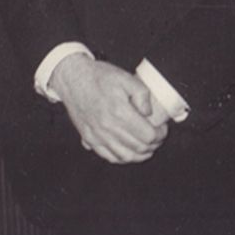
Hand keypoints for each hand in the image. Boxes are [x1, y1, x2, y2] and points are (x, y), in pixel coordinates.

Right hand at [50, 53, 169, 162]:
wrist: (72, 77)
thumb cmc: (99, 76)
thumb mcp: (126, 77)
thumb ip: (142, 94)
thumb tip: (148, 113)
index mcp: (119, 112)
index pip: (149, 135)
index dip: (161, 134)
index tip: (162, 128)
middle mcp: (107, 127)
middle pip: (139, 148)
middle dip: (153, 144)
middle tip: (157, 136)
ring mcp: (97, 134)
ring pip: (125, 156)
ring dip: (140, 155)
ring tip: (146, 147)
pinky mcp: (88, 137)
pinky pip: (108, 157)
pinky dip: (122, 158)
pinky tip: (129, 151)